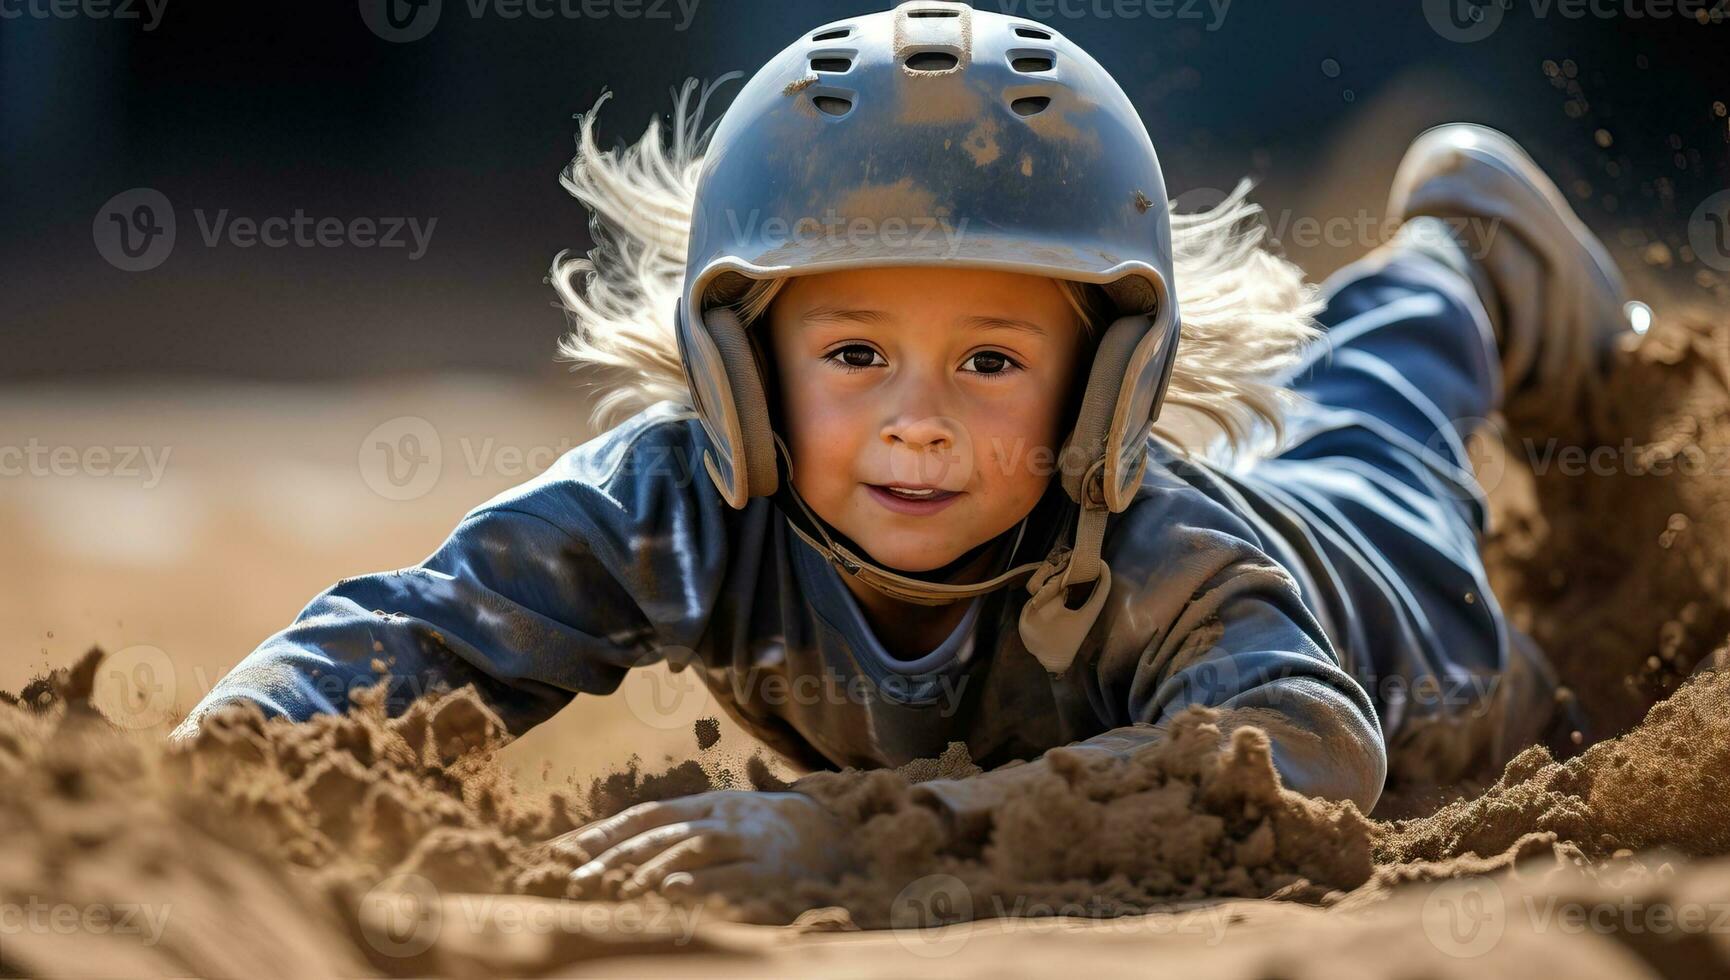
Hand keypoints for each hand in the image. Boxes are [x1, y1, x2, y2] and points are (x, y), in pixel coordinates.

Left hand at [557, 790, 854, 901]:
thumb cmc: (767, 831)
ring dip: (652, 867)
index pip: (647, 815)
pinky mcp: (772, 869)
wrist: (837, 831)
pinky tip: (672, 893)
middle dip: (615, 855)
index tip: (566, 850)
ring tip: (617, 889)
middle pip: (661, 833)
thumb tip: (620, 849)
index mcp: (707, 805)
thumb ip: (681, 831)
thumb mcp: (723, 819)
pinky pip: (734, 875)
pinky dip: (702, 883)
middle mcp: (723, 817)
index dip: (606, 830)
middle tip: (576, 880)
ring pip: (693, 847)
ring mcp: (748, 841)